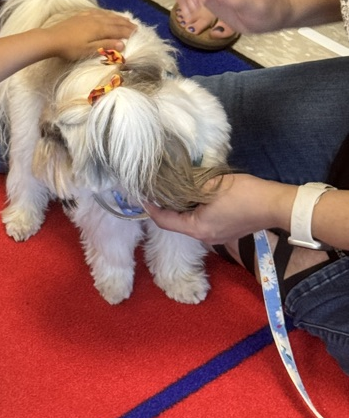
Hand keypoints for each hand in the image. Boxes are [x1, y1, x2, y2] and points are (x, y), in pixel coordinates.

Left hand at [48, 9, 135, 59]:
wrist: (51, 39)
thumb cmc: (70, 48)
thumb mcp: (89, 50)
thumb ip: (106, 46)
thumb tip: (123, 44)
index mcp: (100, 29)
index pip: (118, 30)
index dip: (128, 31)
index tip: (138, 33)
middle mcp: (96, 19)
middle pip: (114, 21)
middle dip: (125, 24)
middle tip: (135, 26)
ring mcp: (88, 16)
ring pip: (106, 15)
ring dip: (117, 17)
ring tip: (125, 19)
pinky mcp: (80, 15)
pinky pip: (97, 12)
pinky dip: (105, 13)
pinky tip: (106, 13)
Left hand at [146, 173, 295, 245]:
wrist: (275, 205)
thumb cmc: (243, 194)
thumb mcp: (211, 184)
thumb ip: (189, 184)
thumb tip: (174, 179)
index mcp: (196, 228)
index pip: (164, 221)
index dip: (151, 208)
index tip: (143, 196)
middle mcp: (204, 237)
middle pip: (176, 223)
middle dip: (166, 207)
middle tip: (158, 190)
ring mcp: (216, 237)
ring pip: (190, 223)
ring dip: (182, 209)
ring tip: (175, 191)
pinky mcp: (227, 232)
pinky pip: (203, 223)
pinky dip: (195, 212)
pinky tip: (196, 198)